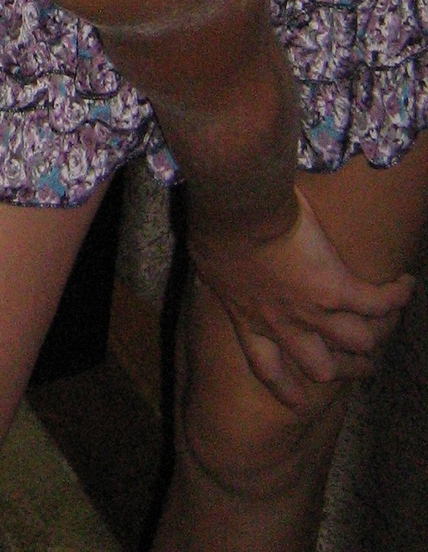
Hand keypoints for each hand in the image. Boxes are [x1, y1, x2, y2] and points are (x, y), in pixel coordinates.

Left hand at [191, 189, 414, 407]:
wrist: (235, 212)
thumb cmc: (214, 226)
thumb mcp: (207, 258)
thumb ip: (218, 270)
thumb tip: (212, 258)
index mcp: (248, 317)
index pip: (267, 366)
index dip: (286, 388)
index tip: (299, 401)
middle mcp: (283, 323)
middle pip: (321, 368)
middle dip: (345, 369)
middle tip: (362, 363)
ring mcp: (313, 310)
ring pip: (357, 340)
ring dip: (373, 334)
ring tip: (385, 326)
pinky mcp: (337, 288)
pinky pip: (377, 301)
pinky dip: (395, 294)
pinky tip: (404, 285)